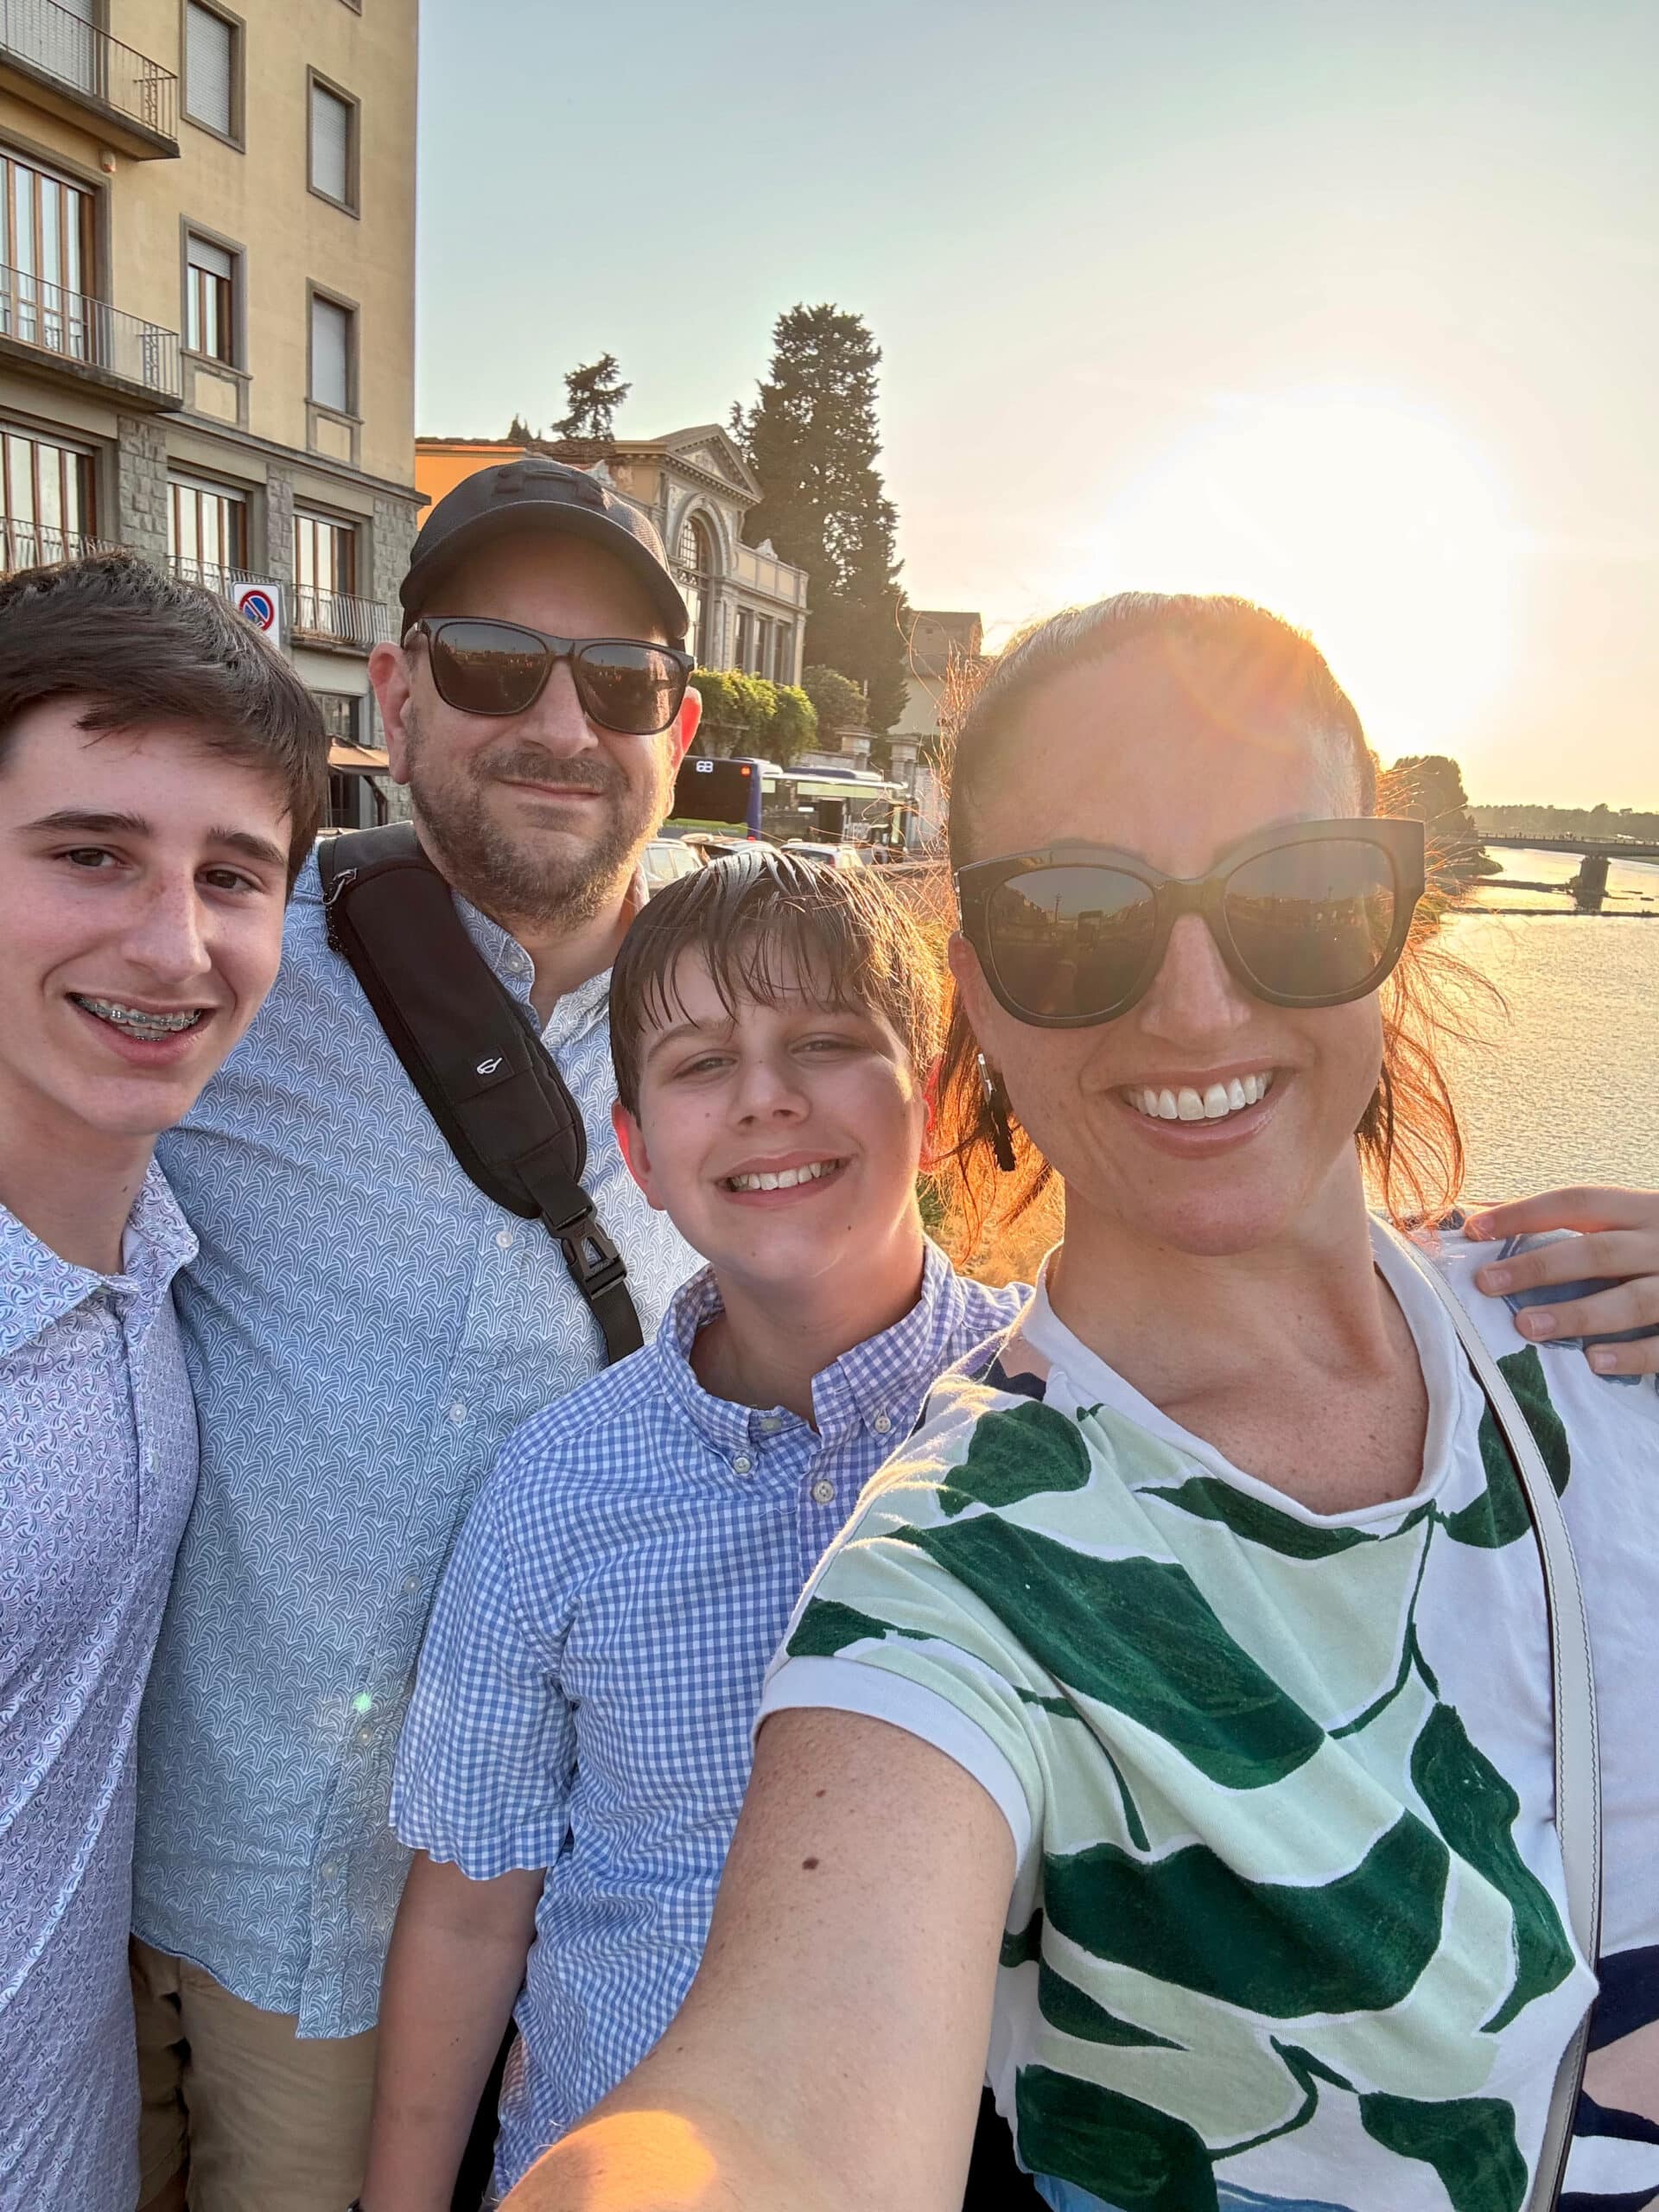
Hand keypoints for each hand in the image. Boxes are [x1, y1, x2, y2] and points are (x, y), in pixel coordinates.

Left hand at [1464, 1187, 1658, 1377]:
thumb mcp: (1640, 1223)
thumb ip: (1586, 1227)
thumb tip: (1492, 1221)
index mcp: (1646, 1209)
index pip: (1579, 1203)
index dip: (1525, 1212)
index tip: (1474, 1228)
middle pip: (1598, 1250)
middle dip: (1539, 1267)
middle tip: (1487, 1283)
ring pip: (1632, 1298)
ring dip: (1578, 1314)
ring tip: (1527, 1326)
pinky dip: (1633, 1354)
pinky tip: (1595, 1362)